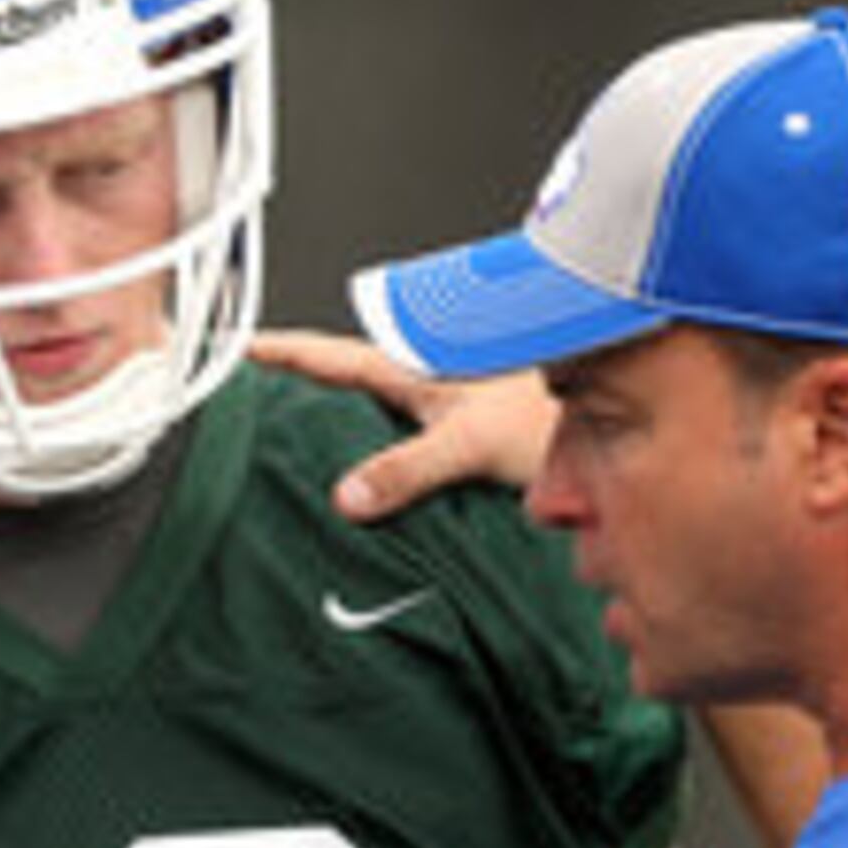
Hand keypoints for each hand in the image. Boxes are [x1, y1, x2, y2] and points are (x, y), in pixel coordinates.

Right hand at [245, 328, 556, 519]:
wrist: (616, 416)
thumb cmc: (553, 414)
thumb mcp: (470, 441)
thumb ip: (407, 468)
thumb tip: (346, 496)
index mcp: (411, 368)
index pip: (326, 356)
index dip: (276, 354)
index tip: (231, 351)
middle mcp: (420, 381)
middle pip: (339, 381)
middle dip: (293, 388)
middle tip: (245, 402)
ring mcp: (439, 406)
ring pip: (369, 411)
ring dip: (335, 425)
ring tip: (293, 449)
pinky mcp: (460, 434)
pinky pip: (397, 442)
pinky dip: (372, 456)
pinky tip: (364, 484)